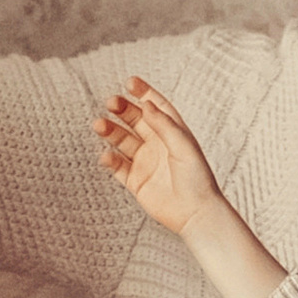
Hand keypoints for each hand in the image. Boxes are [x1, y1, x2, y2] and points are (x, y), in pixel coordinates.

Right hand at [95, 77, 223, 237]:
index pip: (155, 106)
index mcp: (172, 132)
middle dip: (122, 109)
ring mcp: (145, 162)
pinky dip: (110, 159)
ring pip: (122, 140)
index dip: (143, 92)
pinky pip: (118, 166)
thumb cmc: (197, 180)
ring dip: (110, 131)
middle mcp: (157, 144)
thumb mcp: (184, 146)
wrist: (196, 214)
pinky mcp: (136, 181)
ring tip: (99, 125)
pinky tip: (106, 155)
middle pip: (134, 120)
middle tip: (111, 103)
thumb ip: (164, 125)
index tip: (130, 82)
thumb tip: (146, 104)